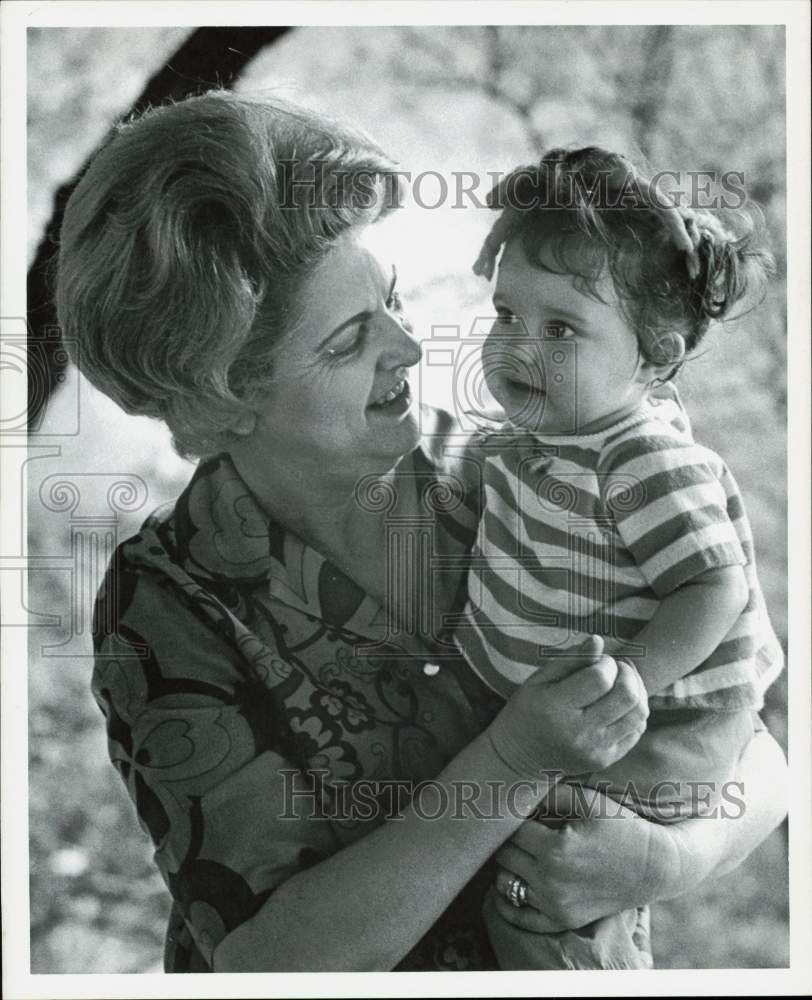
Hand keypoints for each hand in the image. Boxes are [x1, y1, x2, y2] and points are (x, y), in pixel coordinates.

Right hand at [486, 636, 648, 780]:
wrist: (520, 757)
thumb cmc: (528, 710)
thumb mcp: (538, 680)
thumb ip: (569, 659)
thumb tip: (598, 640)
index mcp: (555, 708)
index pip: (600, 678)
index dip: (607, 662)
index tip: (599, 660)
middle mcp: (578, 732)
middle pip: (626, 696)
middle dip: (627, 673)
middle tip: (614, 669)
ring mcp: (594, 750)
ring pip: (638, 714)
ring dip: (636, 690)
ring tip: (621, 682)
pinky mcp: (605, 760)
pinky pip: (636, 730)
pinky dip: (634, 711)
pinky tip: (620, 703)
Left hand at [489, 787, 681, 932]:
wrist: (655, 866)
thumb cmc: (622, 826)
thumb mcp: (589, 800)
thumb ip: (550, 793)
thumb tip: (516, 788)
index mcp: (555, 849)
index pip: (511, 830)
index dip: (511, 816)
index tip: (519, 808)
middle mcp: (551, 881)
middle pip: (504, 855)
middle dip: (507, 838)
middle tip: (519, 827)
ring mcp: (555, 905)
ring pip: (505, 881)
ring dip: (508, 864)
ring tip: (521, 849)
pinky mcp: (562, 920)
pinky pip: (517, 915)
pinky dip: (507, 899)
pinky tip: (512, 879)